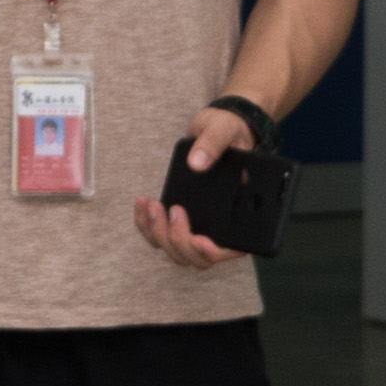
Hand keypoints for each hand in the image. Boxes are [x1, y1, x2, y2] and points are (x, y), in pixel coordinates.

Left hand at [136, 100, 260, 269]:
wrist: (216, 129)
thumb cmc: (228, 131)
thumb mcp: (224, 130)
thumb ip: (214, 144)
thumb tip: (197, 163)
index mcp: (242, 215)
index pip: (230, 250)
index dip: (213, 252)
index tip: (199, 239)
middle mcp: (220, 228)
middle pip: (196, 256)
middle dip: (179, 239)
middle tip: (174, 210)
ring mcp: (198, 226)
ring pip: (175, 250)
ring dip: (159, 234)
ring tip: (152, 204)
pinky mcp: (179, 220)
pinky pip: (158, 235)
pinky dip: (145, 224)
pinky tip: (142, 202)